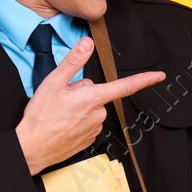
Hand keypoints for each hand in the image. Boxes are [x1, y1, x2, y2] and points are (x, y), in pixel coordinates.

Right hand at [15, 37, 166, 174]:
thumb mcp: (53, 83)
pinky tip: (63, 123)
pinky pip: (88, 122)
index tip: (159, 76)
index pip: (124, 86)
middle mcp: (98, 114)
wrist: (32, 147)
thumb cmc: (41, 116)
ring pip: (91, 108)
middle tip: (62, 100)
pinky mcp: (88, 139)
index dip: (144, 80)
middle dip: (82, 92)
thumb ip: (73, 61)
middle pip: (97, 93)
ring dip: (78, 107)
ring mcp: (94, 128)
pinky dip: (77, 120)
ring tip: (59, 113)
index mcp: (92, 98)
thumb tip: (87, 44)